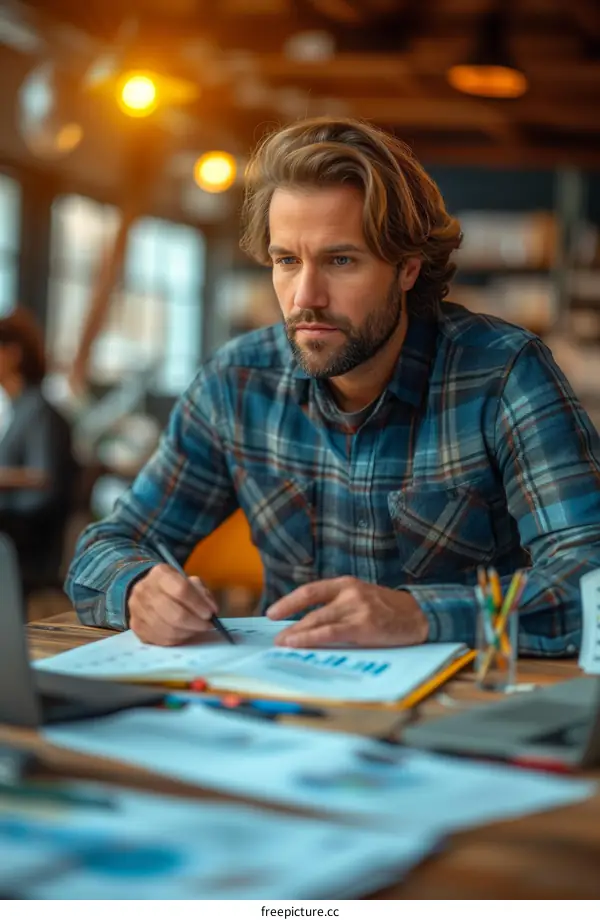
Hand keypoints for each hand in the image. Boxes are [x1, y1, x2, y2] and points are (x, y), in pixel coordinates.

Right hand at [128, 564, 217, 645]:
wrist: (146, 592)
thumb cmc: (173, 587)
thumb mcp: (190, 581)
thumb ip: (202, 593)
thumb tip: (212, 610)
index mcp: (160, 574)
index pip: (181, 590)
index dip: (198, 605)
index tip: (210, 613)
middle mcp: (145, 590)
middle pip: (175, 614)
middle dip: (195, 623)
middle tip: (206, 625)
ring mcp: (137, 609)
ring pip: (169, 630)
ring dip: (188, 633)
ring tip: (196, 629)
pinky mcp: (136, 626)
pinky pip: (161, 640)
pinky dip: (177, 639)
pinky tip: (184, 634)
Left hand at [266, 576, 428, 647]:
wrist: (420, 615)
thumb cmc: (388, 610)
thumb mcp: (361, 597)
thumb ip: (338, 605)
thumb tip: (307, 623)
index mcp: (346, 584)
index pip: (310, 591)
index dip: (288, 602)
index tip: (271, 613)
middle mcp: (349, 593)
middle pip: (311, 609)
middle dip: (290, 625)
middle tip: (276, 639)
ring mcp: (357, 609)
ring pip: (318, 622)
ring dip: (296, 634)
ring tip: (283, 644)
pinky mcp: (364, 626)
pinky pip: (330, 634)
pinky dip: (310, 639)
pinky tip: (298, 644)